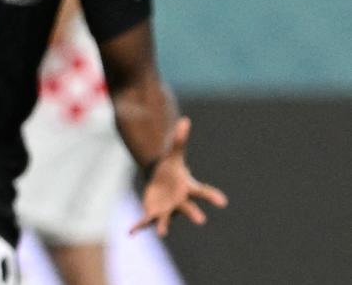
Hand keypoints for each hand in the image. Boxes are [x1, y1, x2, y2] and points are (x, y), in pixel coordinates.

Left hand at [131, 117, 227, 236]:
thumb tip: (184, 120)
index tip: (223, 202)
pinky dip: (138, 226)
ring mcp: (166, 210)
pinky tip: (130, 232)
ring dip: (164, 225)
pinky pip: (145, 221)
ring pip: (166, 219)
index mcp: (187, 188)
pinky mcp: (152, 213)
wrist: (161, 182)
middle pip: (188, 208)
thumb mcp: (173, 154)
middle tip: (201, 221)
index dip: (212, 196)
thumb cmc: (171, 169)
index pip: (202, 192)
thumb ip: (179, 140)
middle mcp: (179, 202)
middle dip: (194, 213)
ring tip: (162, 233)